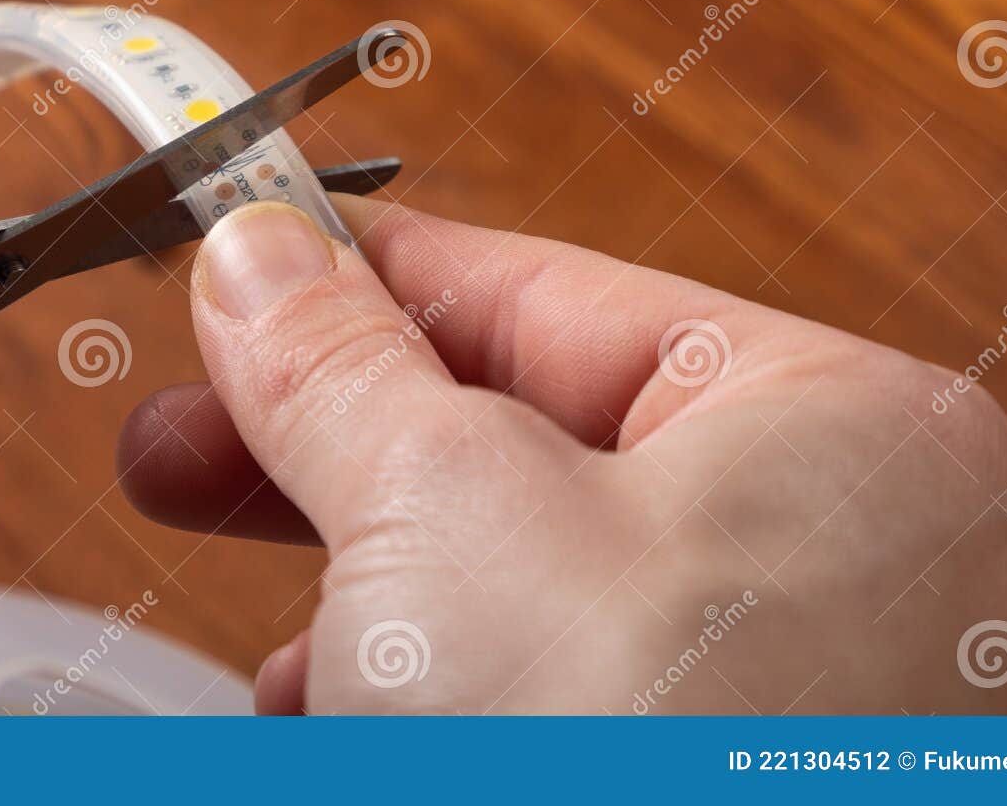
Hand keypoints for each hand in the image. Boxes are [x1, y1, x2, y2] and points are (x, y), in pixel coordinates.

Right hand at [118, 195, 1006, 712]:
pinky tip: (325, 712)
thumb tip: (257, 252)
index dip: (364, 277)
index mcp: (825, 428)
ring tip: (264, 633)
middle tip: (179, 438)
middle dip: (324, 449)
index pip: (544, 291)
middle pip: (507, 437)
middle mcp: (826, 548)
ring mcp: (770, 680)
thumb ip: (341, 362)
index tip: (238, 265)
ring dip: (354, 596)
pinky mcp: (690, 762)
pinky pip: (528, 687)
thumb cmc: (630, 766)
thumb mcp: (442, 514)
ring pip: (500, 577)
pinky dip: (413, 692)